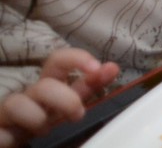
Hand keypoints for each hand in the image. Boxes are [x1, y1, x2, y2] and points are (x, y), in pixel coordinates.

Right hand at [0, 49, 119, 147]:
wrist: (14, 140)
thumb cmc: (42, 121)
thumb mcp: (67, 105)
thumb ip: (88, 87)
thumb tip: (112, 68)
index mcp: (48, 87)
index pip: (58, 61)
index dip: (76, 59)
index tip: (97, 67)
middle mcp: (28, 97)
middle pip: (44, 85)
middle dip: (66, 99)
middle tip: (77, 115)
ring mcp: (8, 114)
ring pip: (16, 104)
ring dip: (36, 120)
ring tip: (43, 132)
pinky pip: (0, 133)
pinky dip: (9, 138)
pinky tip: (14, 140)